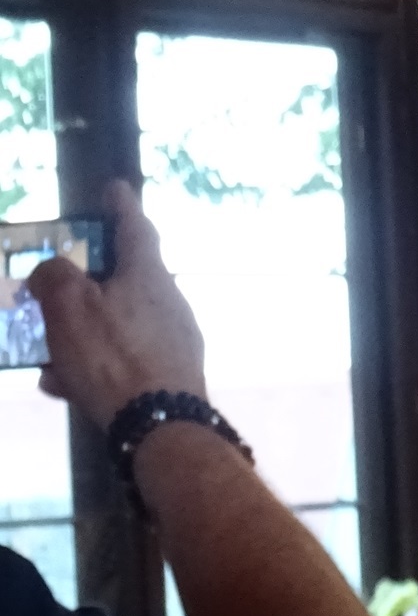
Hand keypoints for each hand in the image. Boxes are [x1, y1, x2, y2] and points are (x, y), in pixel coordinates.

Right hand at [30, 180, 205, 429]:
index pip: (136, 227)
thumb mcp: (68, 307)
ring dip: (80, 333)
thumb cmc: (113, 358)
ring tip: (46, 351)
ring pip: (117, 324)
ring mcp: (175, 339)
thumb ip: (55, 277)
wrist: (160, 427)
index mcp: (149, 275)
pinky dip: (92, 365)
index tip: (116, 188)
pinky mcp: (172, 374)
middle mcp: (169, 302)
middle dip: (87, 282)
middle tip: (59, 283)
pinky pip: (123, 359)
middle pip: (125, 279)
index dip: (121, 205)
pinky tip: (61, 384)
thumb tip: (53, 270)